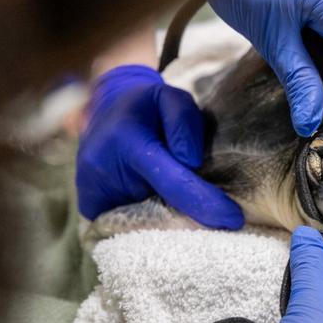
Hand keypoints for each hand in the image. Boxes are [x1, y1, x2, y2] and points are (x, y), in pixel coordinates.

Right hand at [76, 65, 242, 228]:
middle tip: (220, 224)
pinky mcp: (89, 208)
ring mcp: (91, 194)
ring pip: (142, 224)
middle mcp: (101, 171)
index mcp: (126, 141)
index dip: (203, 202)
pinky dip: (150, 226)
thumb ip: (184, 121)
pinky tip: (165, 219)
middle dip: (189, 220)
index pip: (171, 180)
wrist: (103, 113)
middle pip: (157, 210)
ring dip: (169, 226)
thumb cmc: (145, 107)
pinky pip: (126, 226)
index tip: (232, 218)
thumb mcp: (168, 96)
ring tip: (191, 219)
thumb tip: (191, 161)